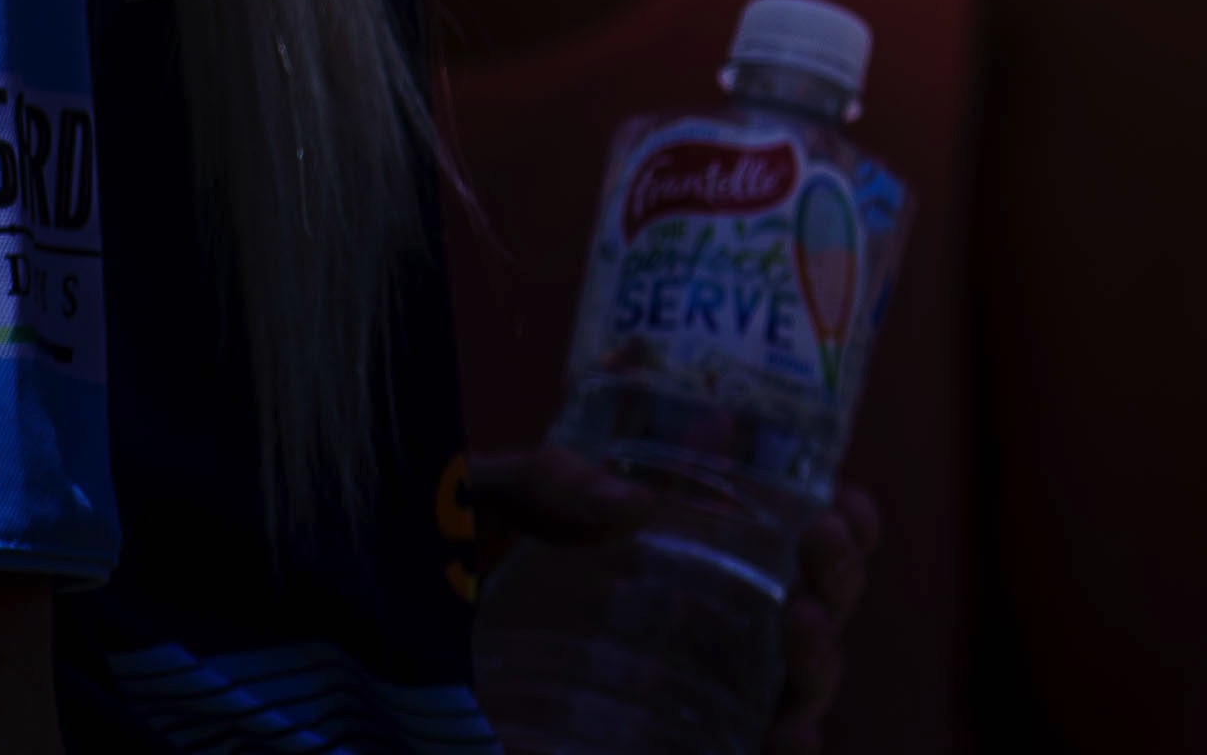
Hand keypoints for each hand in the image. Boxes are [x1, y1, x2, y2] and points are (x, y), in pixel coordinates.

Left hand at [456, 449, 875, 753]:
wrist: (358, 659)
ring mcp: (679, 717)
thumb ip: (538, 480)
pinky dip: (789, 753)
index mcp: (667, 574)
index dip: (836, 532)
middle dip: (843, 580)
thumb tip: (622, 498)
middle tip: (828, 534)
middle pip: (805, 624)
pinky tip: (792, 728)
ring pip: (793, 702)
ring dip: (824, 660)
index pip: (777, 552)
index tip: (848, 499)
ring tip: (808, 615)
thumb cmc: (426, 583)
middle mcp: (690, 648)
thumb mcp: (477, 507)